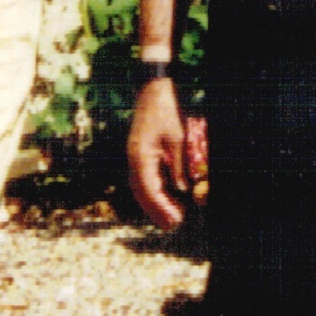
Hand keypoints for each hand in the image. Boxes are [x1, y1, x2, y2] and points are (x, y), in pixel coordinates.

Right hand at [127, 74, 203, 229]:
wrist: (153, 89)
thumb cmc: (166, 111)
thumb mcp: (177, 138)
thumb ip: (178, 166)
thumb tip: (182, 190)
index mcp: (141, 156)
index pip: (149, 190)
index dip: (161, 207)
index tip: (175, 220)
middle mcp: (134, 159)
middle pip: (142, 193)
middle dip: (156, 211)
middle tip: (173, 226)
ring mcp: (135, 156)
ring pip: (142, 187)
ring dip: (155, 203)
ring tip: (171, 217)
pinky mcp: (140, 152)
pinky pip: (145, 177)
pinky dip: (155, 190)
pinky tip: (168, 197)